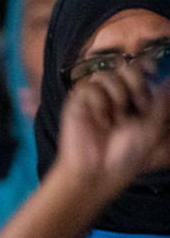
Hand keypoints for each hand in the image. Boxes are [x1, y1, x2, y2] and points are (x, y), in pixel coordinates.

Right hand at [53, 67, 169, 199]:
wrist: (99, 172)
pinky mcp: (77, 104)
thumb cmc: (126, 154)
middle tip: (139, 105)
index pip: (139, 69)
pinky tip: (101, 120)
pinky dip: (99, 102)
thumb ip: (162, 101)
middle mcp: (114, 96)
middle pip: (125, 67)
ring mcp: (95, 100)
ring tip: (116, 118)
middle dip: (136, 82)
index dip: (146, 66)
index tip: (153, 72)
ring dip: (117, 95)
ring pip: (105, 75)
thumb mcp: (153, 127)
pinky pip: (88, 87)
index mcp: (133, 99)